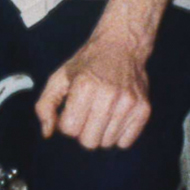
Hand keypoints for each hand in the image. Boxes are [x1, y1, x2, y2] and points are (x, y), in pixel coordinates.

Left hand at [35, 30, 153, 149]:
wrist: (122, 46)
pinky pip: (125, 143)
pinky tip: (114, 117)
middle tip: (85, 115)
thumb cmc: (88, 64)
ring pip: (107, 143)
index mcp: (85, 86)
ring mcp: (129, 103)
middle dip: (82, 132)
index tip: (71, 111)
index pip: (69, 129)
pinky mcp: (144, 109)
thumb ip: (45, 105)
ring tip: (100, 113)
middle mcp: (108, 95)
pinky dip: (117, 135)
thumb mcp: (60, 77)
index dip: (66, 124)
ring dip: (100, 133)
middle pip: (89, 141)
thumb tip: (47, 133)